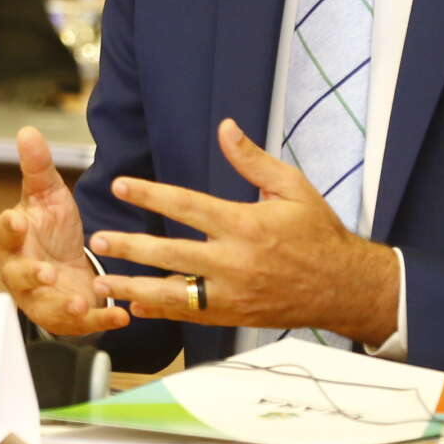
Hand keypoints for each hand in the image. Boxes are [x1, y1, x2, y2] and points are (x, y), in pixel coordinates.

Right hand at [0, 126, 127, 335]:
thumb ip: (37, 167)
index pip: (5, 232)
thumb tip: (27, 130)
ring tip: (76, 303)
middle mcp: (20, 271)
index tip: (18, 220)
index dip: (11, 227)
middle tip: (46, 272)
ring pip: (44, 306)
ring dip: (60, 306)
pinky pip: (80, 324)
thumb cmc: (50, 228)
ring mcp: (41, 298)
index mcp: (14, 239)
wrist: (68, 266)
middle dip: (31, 274)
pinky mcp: (65, 318)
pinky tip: (121, 317)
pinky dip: (100, 322)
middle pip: (18, 275)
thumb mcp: (47, 194)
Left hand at [85, 119, 398, 346]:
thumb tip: (225, 127)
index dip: (150, 195)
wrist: (345, 287)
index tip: (120, 186)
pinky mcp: (234, 316)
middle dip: (130, 247)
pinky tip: (135, 305)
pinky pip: (190, 315)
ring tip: (102, 283)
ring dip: (135, 287)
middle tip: (99, 240)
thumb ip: (253, 159)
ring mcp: (232, 294)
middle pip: (171, 254)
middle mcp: (234, 262)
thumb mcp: (292, 187)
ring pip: (174, 294)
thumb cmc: (318, 232)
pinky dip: (161, 312)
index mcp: (245, 225)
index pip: (187, 206)